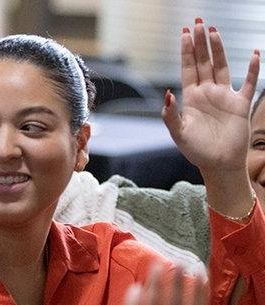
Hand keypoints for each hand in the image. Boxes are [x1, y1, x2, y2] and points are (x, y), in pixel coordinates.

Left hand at [162, 20, 259, 174]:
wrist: (219, 165)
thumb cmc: (197, 152)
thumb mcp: (179, 134)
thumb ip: (170, 115)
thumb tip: (167, 94)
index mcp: (191, 99)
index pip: (188, 69)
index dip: (186, 51)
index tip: (185, 33)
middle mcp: (207, 94)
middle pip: (203, 62)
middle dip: (200, 43)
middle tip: (198, 22)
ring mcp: (224, 97)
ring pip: (222, 66)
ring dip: (219, 49)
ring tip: (214, 31)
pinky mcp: (240, 104)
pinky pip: (248, 82)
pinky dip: (252, 69)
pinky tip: (255, 54)